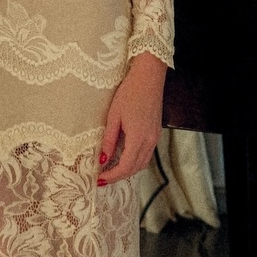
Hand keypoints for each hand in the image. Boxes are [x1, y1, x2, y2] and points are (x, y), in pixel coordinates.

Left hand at [98, 53, 166, 185]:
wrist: (149, 78)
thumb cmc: (130, 92)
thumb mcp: (114, 116)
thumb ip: (109, 140)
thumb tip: (103, 159)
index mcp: (138, 137)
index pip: (125, 166)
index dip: (112, 176)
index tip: (100, 179)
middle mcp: (149, 141)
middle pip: (135, 168)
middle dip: (119, 176)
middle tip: (103, 178)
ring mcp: (155, 137)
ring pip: (142, 163)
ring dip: (128, 170)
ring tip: (112, 170)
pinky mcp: (156, 133)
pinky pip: (146, 154)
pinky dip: (135, 161)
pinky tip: (124, 158)